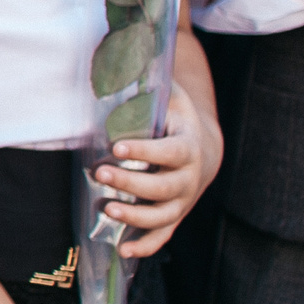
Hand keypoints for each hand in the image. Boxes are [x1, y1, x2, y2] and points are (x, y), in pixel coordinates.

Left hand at [95, 81, 218, 258]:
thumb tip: (117, 52)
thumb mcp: (167, 98)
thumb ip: (147, 84)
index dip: (146, 151)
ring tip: (106, 209)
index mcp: (188, 146)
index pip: (170, 152)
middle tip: (100, 174)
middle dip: (132, 184)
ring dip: (135, 217)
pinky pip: (164, 236)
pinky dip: (146, 246)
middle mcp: (189, 178)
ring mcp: (183, 200)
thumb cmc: (174, 119)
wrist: (203, 148)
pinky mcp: (175, 216)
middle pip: (165, 187)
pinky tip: (124, 250)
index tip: (117, 146)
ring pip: (164, 215)